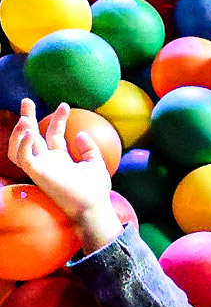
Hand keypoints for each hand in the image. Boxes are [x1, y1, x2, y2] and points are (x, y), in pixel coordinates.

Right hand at [8, 99, 121, 250]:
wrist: (95, 206)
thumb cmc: (96, 189)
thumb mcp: (95, 163)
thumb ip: (87, 148)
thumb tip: (80, 133)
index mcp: (60, 159)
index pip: (52, 135)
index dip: (57, 119)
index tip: (64, 104)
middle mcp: (47, 163)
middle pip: (30, 138)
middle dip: (27, 118)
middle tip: (26, 100)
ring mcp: (40, 168)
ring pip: (19, 149)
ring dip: (19, 133)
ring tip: (26, 119)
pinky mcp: (37, 174)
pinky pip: (23, 158)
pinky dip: (23, 144)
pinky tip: (30, 132)